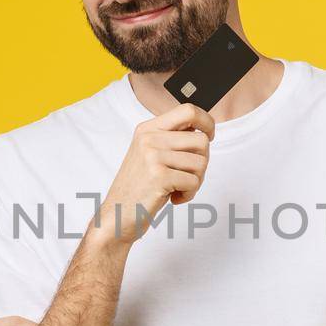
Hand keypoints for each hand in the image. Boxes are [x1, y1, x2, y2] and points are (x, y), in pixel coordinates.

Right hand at [92, 102, 214, 246]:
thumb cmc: (138, 188)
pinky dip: (189, 195)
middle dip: (202, 162)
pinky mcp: (159, 176)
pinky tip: (174, 198)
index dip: (206, 122)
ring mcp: (153, 156)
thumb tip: (203, 130)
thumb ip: (172, 139)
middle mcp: (149, 138)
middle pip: (201, 140)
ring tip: (177, 189)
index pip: (188, 110)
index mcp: (147, 129)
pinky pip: (194, 182)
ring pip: (201, 163)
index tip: (210, 136)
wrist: (116, 215)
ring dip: (195, 181)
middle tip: (187, 176)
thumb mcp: (150, 155)